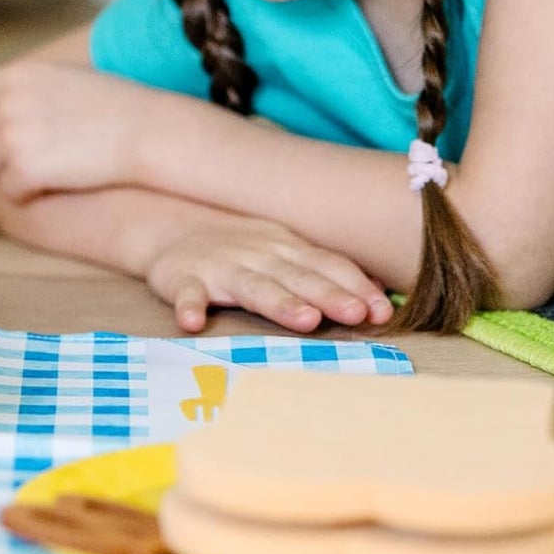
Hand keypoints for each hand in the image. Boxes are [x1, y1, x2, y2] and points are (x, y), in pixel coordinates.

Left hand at [0, 58, 141, 204]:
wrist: (144, 130)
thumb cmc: (113, 104)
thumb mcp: (63, 77)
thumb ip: (26, 87)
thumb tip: (2, 106)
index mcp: (15, 75)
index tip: (3, 132)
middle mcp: (6, 103)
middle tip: (27, 161)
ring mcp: (11, 136)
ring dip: (10, 174)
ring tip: (45, 173)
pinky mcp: (23, 169)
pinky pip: (8, 190)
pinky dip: (27, 194)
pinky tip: (53, 187)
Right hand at [145, 219, 394, 333]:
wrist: (170, 231)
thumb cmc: (239, 249)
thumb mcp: (283, 250)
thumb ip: (323, 271)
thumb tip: (381, 291)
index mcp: (286, 249)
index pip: (328, 265)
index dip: (356, 287)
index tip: (383, 311)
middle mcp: (258, 255)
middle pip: (298, 277)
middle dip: (329, 295)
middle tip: (356, 314)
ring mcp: (220, 267)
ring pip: (253, 287)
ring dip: (280, 302)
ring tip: (305, 320)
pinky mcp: (183, 279)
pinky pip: (187, 295)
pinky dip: (189, 307)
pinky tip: (193, 323)